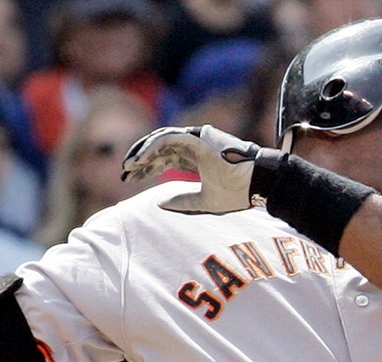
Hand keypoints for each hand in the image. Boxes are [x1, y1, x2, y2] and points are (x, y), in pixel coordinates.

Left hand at [120, 125, 264, 214]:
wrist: (257, 185)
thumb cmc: (236, 192)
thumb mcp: (203, 202)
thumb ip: (182, 201)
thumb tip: (160, 203)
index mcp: (196, 157)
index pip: (165, 158)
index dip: (147, 168)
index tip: (131, 178)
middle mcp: (195, 145)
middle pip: (159, 148)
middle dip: (140, 160)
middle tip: (124, 173)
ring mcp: (197, 138)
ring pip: (161, 140)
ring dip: (142, 152)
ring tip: (128, 167)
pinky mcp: (198, 137)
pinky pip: (169, 139)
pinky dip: (152, 148)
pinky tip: (140, 161)